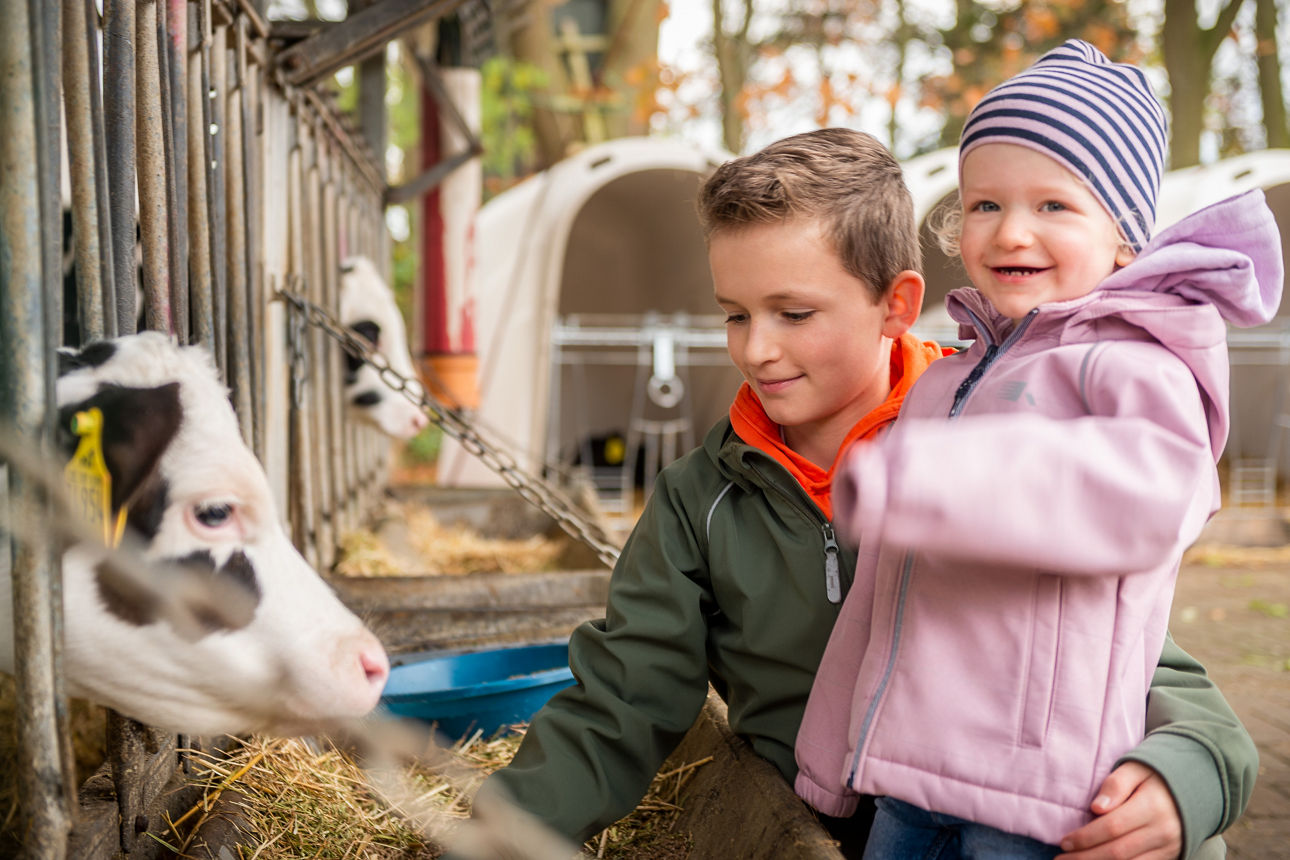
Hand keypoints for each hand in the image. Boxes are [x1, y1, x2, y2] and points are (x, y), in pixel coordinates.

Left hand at [1057, 761, 1182, 859]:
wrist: (1193, 787)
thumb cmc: (1155, 776)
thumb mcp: (1136, 769)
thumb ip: (1115, 785)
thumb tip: (1096, 808)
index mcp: (1151, 807)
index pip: (1112, 827)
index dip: (1086, 837)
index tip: (1064, 842)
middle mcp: (1162, 831)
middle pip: (1118, 852)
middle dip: (1086, 858)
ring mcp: (1168, 847)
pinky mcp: (1169, 856)